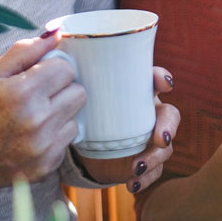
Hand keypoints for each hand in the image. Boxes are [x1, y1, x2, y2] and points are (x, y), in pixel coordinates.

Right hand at [0, 28, 83, 198]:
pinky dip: (55, 135)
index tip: (37, 75)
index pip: (66, 68)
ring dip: (60, 113)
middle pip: (78, 91)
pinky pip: (68, 140)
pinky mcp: (48, 166)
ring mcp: (44, 148)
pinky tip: (31, 136)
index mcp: (21, 93)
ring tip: (33, 117)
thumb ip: (25, 51)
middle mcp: (37, 121)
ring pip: (77, 116)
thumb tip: (57, 33)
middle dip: (61, 89)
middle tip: (37, 95)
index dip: (52, 68)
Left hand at [74, 66, 179, 192]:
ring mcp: (148, 140)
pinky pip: (155, 172)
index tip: (163, 84)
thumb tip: (51, 37)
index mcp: (136, 93)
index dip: (162, 79)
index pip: (156, 80)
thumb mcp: (76, 94)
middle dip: (168, 126)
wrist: (82, 148)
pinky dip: (146, 179)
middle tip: (159, 138)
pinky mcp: (143, 162)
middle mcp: (148, 114)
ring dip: (155, 157)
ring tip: (137, 167)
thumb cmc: (83, 113)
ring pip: (166, 147)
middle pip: (170, 115)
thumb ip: (68, 72)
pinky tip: (132, 183)